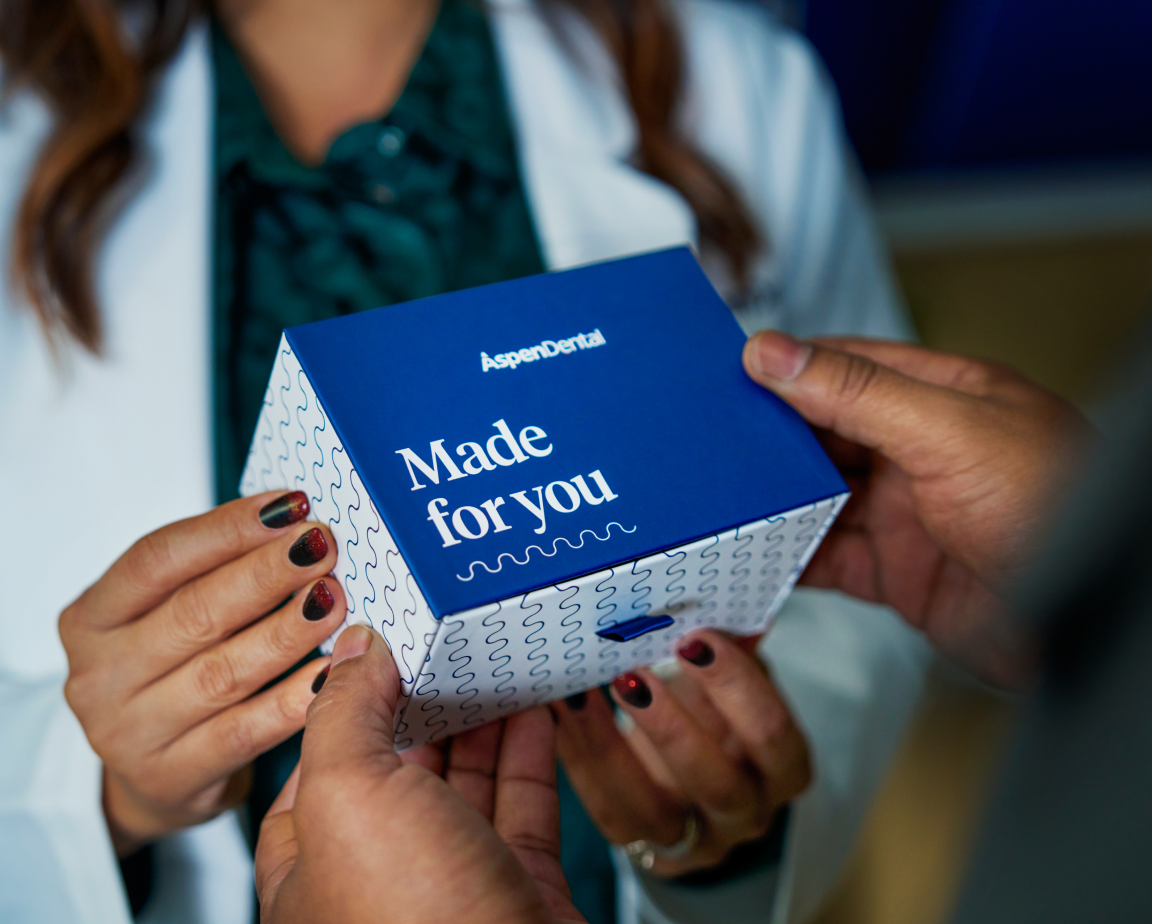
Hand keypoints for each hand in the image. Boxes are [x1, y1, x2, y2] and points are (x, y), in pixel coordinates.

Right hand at [59, 492, 344, 854]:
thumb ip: (217, 570)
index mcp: (91, 618)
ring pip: (222, 673)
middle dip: (267, 574)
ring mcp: (131, 733)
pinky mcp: (172, 776)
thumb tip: (297, 522)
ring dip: (287, 631)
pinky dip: (292, 699)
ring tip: (333, 599)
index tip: (291, 506)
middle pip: (193, 613)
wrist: (156, 771)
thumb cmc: (175, 668)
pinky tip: (330, 671)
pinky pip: (244, 732)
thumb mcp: (168, 613)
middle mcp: (99, 676)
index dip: (228, 528)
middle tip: (322, 548)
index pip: (157, 559)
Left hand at [255, 626, 584, 923]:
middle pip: (396, 771)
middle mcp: (380, 879)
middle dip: (420, 706)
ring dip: (479, 721)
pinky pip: (521, 805)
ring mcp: (452, 885)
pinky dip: (529, 752)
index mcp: (313, 869)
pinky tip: (535, 711)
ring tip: (491, 663)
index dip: (342, 709)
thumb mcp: (350, 794)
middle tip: (442, 647)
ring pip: (463, 784)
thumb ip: (346, 713)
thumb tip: (353, 650)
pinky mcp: (517, 887)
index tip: (372, 652)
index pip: (314, 771)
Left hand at [555, 630, 810, 876]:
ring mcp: (692, 839)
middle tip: (633, 671)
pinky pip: (608, 809)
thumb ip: (733, 644)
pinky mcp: (640, 845)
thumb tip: (728, 590)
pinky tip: (558, 710)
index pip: (774, 738)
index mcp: (781, 769)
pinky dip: (580, 757)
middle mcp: (744, 813)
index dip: (738, 688)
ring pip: (655, 812)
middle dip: (673, 727)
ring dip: (612, 748)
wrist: (689, 775)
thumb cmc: (715, 713)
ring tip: (578, 693)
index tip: (696, 638)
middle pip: (719, 784)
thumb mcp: (731, 680)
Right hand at [743, 331, 1091, 686]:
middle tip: (704, 438)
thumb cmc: (1056, 509)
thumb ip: (856, 392)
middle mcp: (919, 452)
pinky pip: (826, 560)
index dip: (785, 368)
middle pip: (824, 435)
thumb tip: (775, 352)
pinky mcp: (897, 574)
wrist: (1089, 627)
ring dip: (771, 499)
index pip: (845, 367)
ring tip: (714, 494)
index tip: (725, 373)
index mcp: (942, 398)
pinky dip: (786, 558)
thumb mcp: (949, 431)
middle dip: (768, 438)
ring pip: (817, 498)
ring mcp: (906, 515)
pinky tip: (750, 553)